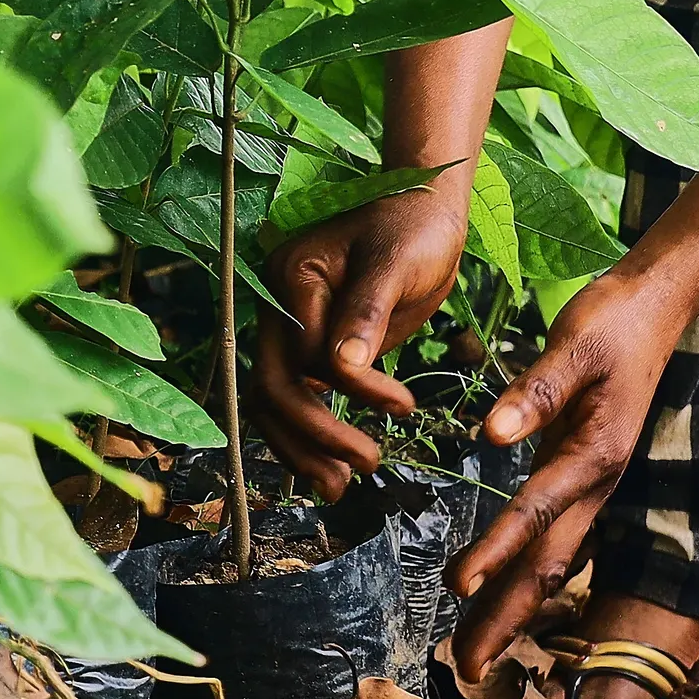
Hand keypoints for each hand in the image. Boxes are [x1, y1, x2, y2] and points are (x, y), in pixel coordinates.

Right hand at [251, 183, 470, 498]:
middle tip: (359, 470)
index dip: (349, 389)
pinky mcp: (311, 347)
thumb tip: (341, 369)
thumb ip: (366, 315)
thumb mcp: (396, 264)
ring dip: (303, 448)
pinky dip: (309, 434)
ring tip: (341, 487)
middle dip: (313, 435)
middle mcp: (278, 305)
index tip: (399, 405)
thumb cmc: (414, 227)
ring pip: (275, 401)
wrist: (424, 211)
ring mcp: (290, 328)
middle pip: (273, 386)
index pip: (305, 353)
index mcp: (290, 277)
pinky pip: (297, 397)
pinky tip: (334, 465)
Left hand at [445, 271, 694, 681]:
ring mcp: (591, 486)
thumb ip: (534, 392)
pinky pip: (551, 538)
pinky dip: (521, 571)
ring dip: (512, 606)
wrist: (656, 309)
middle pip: (548, 564)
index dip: (496, 552)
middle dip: (506, 617)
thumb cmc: (612, 323)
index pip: (535, 514)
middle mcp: (594, 484)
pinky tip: (498, 591)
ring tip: (474, 649)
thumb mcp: (573, 346)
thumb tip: (490, 435)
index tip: (457, 588)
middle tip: (466, 668)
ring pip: (550, 560)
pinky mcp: (581, 477)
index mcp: (593, 455)